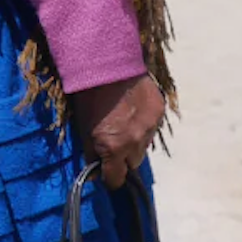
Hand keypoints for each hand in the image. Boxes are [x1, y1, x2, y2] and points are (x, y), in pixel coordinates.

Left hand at [72, 73, 165, 187]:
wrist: (105, 62)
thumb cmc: (86, 95)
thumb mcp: (82, 127)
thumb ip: (91, 153)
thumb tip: (96, 173)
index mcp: (114, 148)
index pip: (116, 180)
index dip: (109, 177)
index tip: (105, 172)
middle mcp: (136, 142)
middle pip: (132, 163)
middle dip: (123, 157)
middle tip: (113, 142)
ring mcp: (150, 127)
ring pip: (144, 146)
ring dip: (135, 141)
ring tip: (124, 123)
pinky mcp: (159, 111)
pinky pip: (152, 127)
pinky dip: (143, 124)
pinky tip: (134, 111)